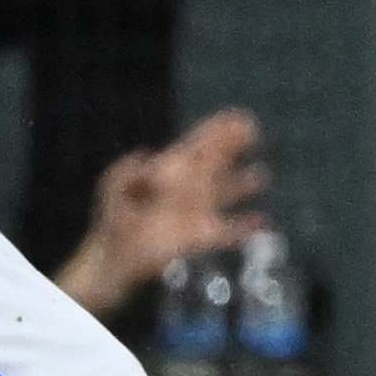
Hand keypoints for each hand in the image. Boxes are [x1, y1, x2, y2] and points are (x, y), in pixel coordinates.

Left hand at [62, 109, 267, 313]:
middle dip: (231, 148)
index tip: (235, 118)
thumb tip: (151, 153)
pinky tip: (262, 222)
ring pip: (224, 195)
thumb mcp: (114, 186)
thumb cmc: (114, 219)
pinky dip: (244, 227)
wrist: (115, 257)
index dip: (214, 133)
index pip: (195, 148)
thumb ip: (129, 168)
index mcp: (167, 173)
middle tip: (253, 130)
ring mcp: (195, 213)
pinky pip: (228, 230)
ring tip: (261, 173)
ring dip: (241, 185)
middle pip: (214, 165)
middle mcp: (185, 189)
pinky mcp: (200, 237)